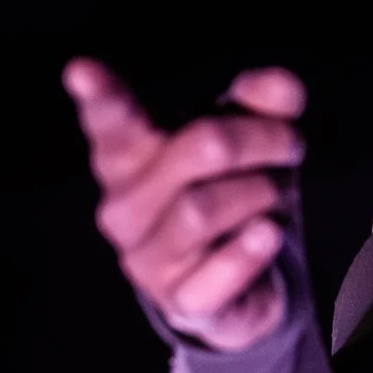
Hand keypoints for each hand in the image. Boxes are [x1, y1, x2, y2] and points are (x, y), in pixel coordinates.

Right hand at [67, 57, 306, 352]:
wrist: (243, 281)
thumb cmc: (233, 188)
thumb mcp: (252, 134)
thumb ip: (265, 98)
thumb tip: (282, 89)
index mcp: (130, 154)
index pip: (112, 121)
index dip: (101, 96)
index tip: (82, 70)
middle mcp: (125, 206)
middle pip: (204, 146)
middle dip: (261, 138)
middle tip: (289, 144)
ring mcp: (146, 259)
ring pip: (206, 207)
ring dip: (262, 193)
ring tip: (273, 197)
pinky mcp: (181, 302)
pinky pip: (216, 272)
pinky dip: (249, 251)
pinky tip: (265, 236)